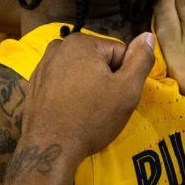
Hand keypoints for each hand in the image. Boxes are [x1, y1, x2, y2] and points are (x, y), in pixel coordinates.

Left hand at [21, 31, 154, 158]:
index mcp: (81, 42)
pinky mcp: (36, 84)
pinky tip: (71, 112)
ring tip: (86, 111)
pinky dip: (71, 95)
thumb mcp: (127, 90)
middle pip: (99, 61)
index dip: (125, 77)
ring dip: (89, 88)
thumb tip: (148, 36)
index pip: (120, 54)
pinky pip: (64, 83)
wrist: (50, 147)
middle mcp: (59, 47)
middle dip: (106, 81)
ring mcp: (44, 65)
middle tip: (102, 107)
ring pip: (81, 73)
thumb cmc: (91, 118)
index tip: (117, 97)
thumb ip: (141, 60)